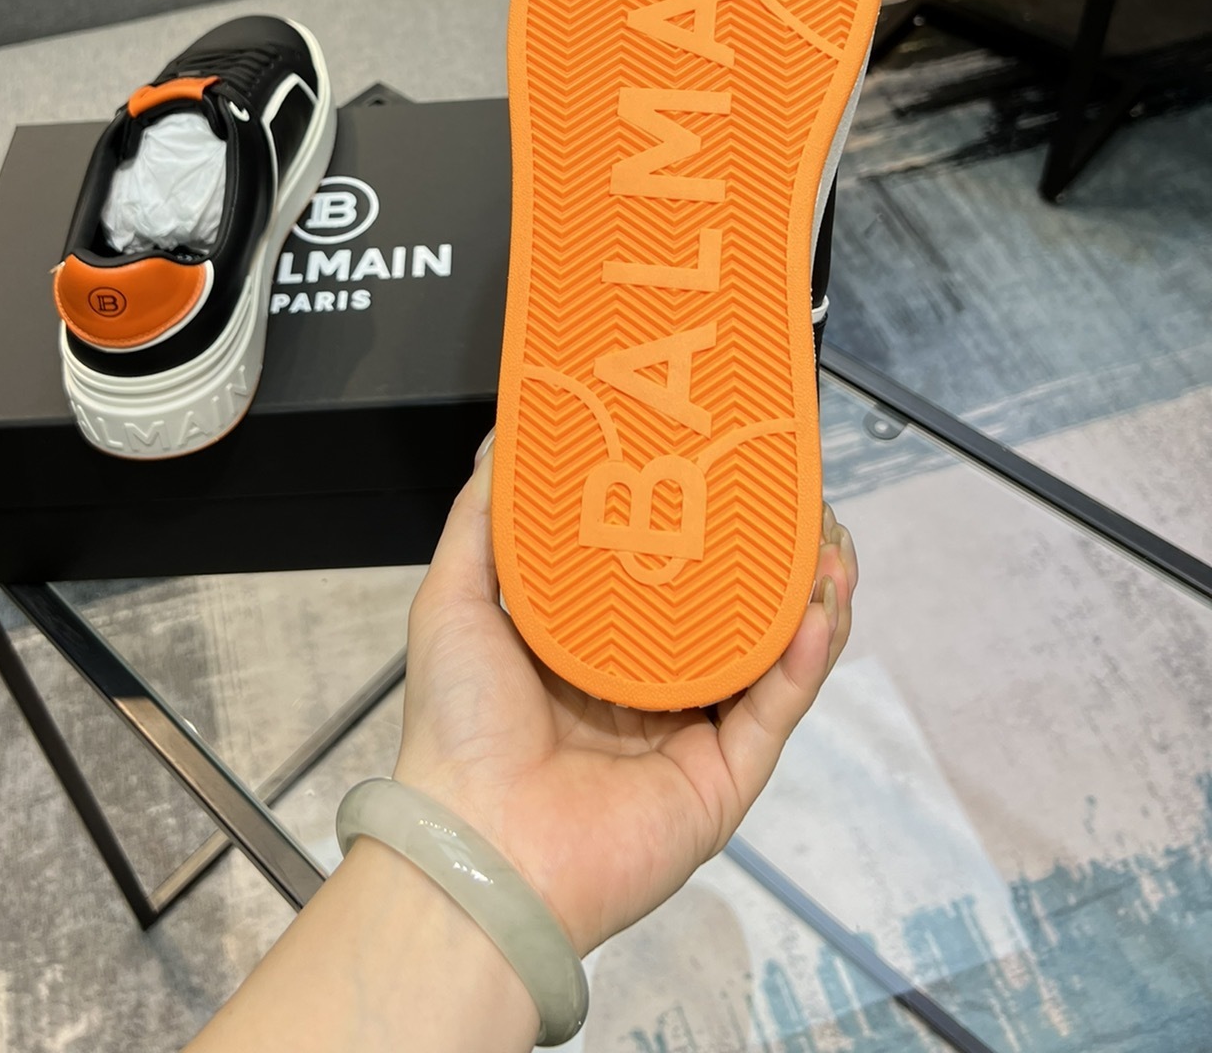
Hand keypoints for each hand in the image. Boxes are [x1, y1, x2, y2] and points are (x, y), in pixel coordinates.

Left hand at [395, 436, 855, 955]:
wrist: (479, 846)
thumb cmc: (458, 729)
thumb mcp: (456, 600)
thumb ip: (485, 518)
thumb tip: (508, 437)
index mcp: (592, 648)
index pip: (665, 572)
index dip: (702, 521)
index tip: (729, 465)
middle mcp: (647, 689)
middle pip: (731, 610)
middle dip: (773, 555)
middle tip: (799, 504)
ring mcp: (690, 735)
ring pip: (770, 656)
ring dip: (809, 599)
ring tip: (829, 546)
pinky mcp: (721, 781)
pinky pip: (775, 711)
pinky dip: (804, 661)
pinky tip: (818, 612)